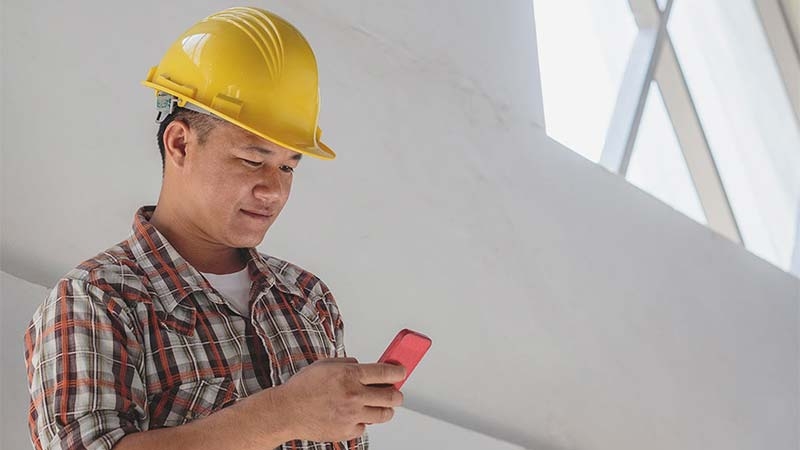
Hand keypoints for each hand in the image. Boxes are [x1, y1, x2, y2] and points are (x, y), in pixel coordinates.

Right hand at [275, 357, 405, 441]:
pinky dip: (362, 421)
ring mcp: (351, 415)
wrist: (286, 411)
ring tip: (380, 406)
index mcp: (349, 374)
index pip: (385, 372)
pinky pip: (365, 427)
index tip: (402, 372)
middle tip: (395, 393)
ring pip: (384, 414)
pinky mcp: (347, 431)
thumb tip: (364, 366)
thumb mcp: (326, 364)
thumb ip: (348, 363)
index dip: (399, 371)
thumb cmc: (303, 387)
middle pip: (391, 396)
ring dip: (385, 409)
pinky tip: (354, 415)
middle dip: (397, 394)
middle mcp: (353, 395)